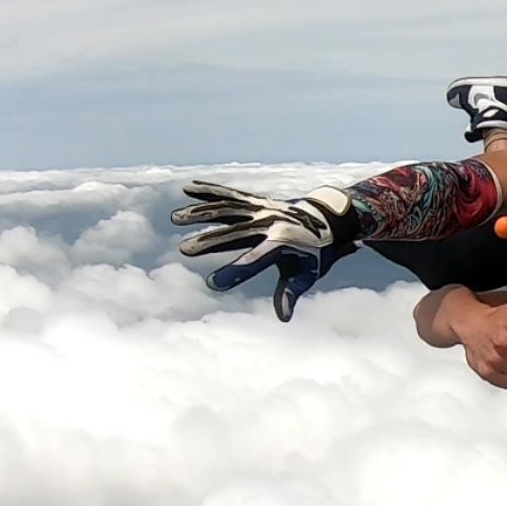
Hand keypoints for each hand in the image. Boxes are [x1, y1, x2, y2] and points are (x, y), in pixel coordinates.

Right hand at [171, 182, 358, 321]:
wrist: (330, 217)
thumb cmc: (317, 253)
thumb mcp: (308, 274)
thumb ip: (292, 292)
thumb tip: (284, 317)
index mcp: (282, 244)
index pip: (254, 261)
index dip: (235, 272)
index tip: (213, 283)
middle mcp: (269, 224)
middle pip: (234, 234)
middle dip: (209, 242)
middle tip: (184, 250)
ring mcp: (262, 210)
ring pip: (227, 210)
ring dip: (201, 212)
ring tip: (176, 218)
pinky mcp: (257, 201)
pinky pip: (231, 195)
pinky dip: (210, 191)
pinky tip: (188, 188)